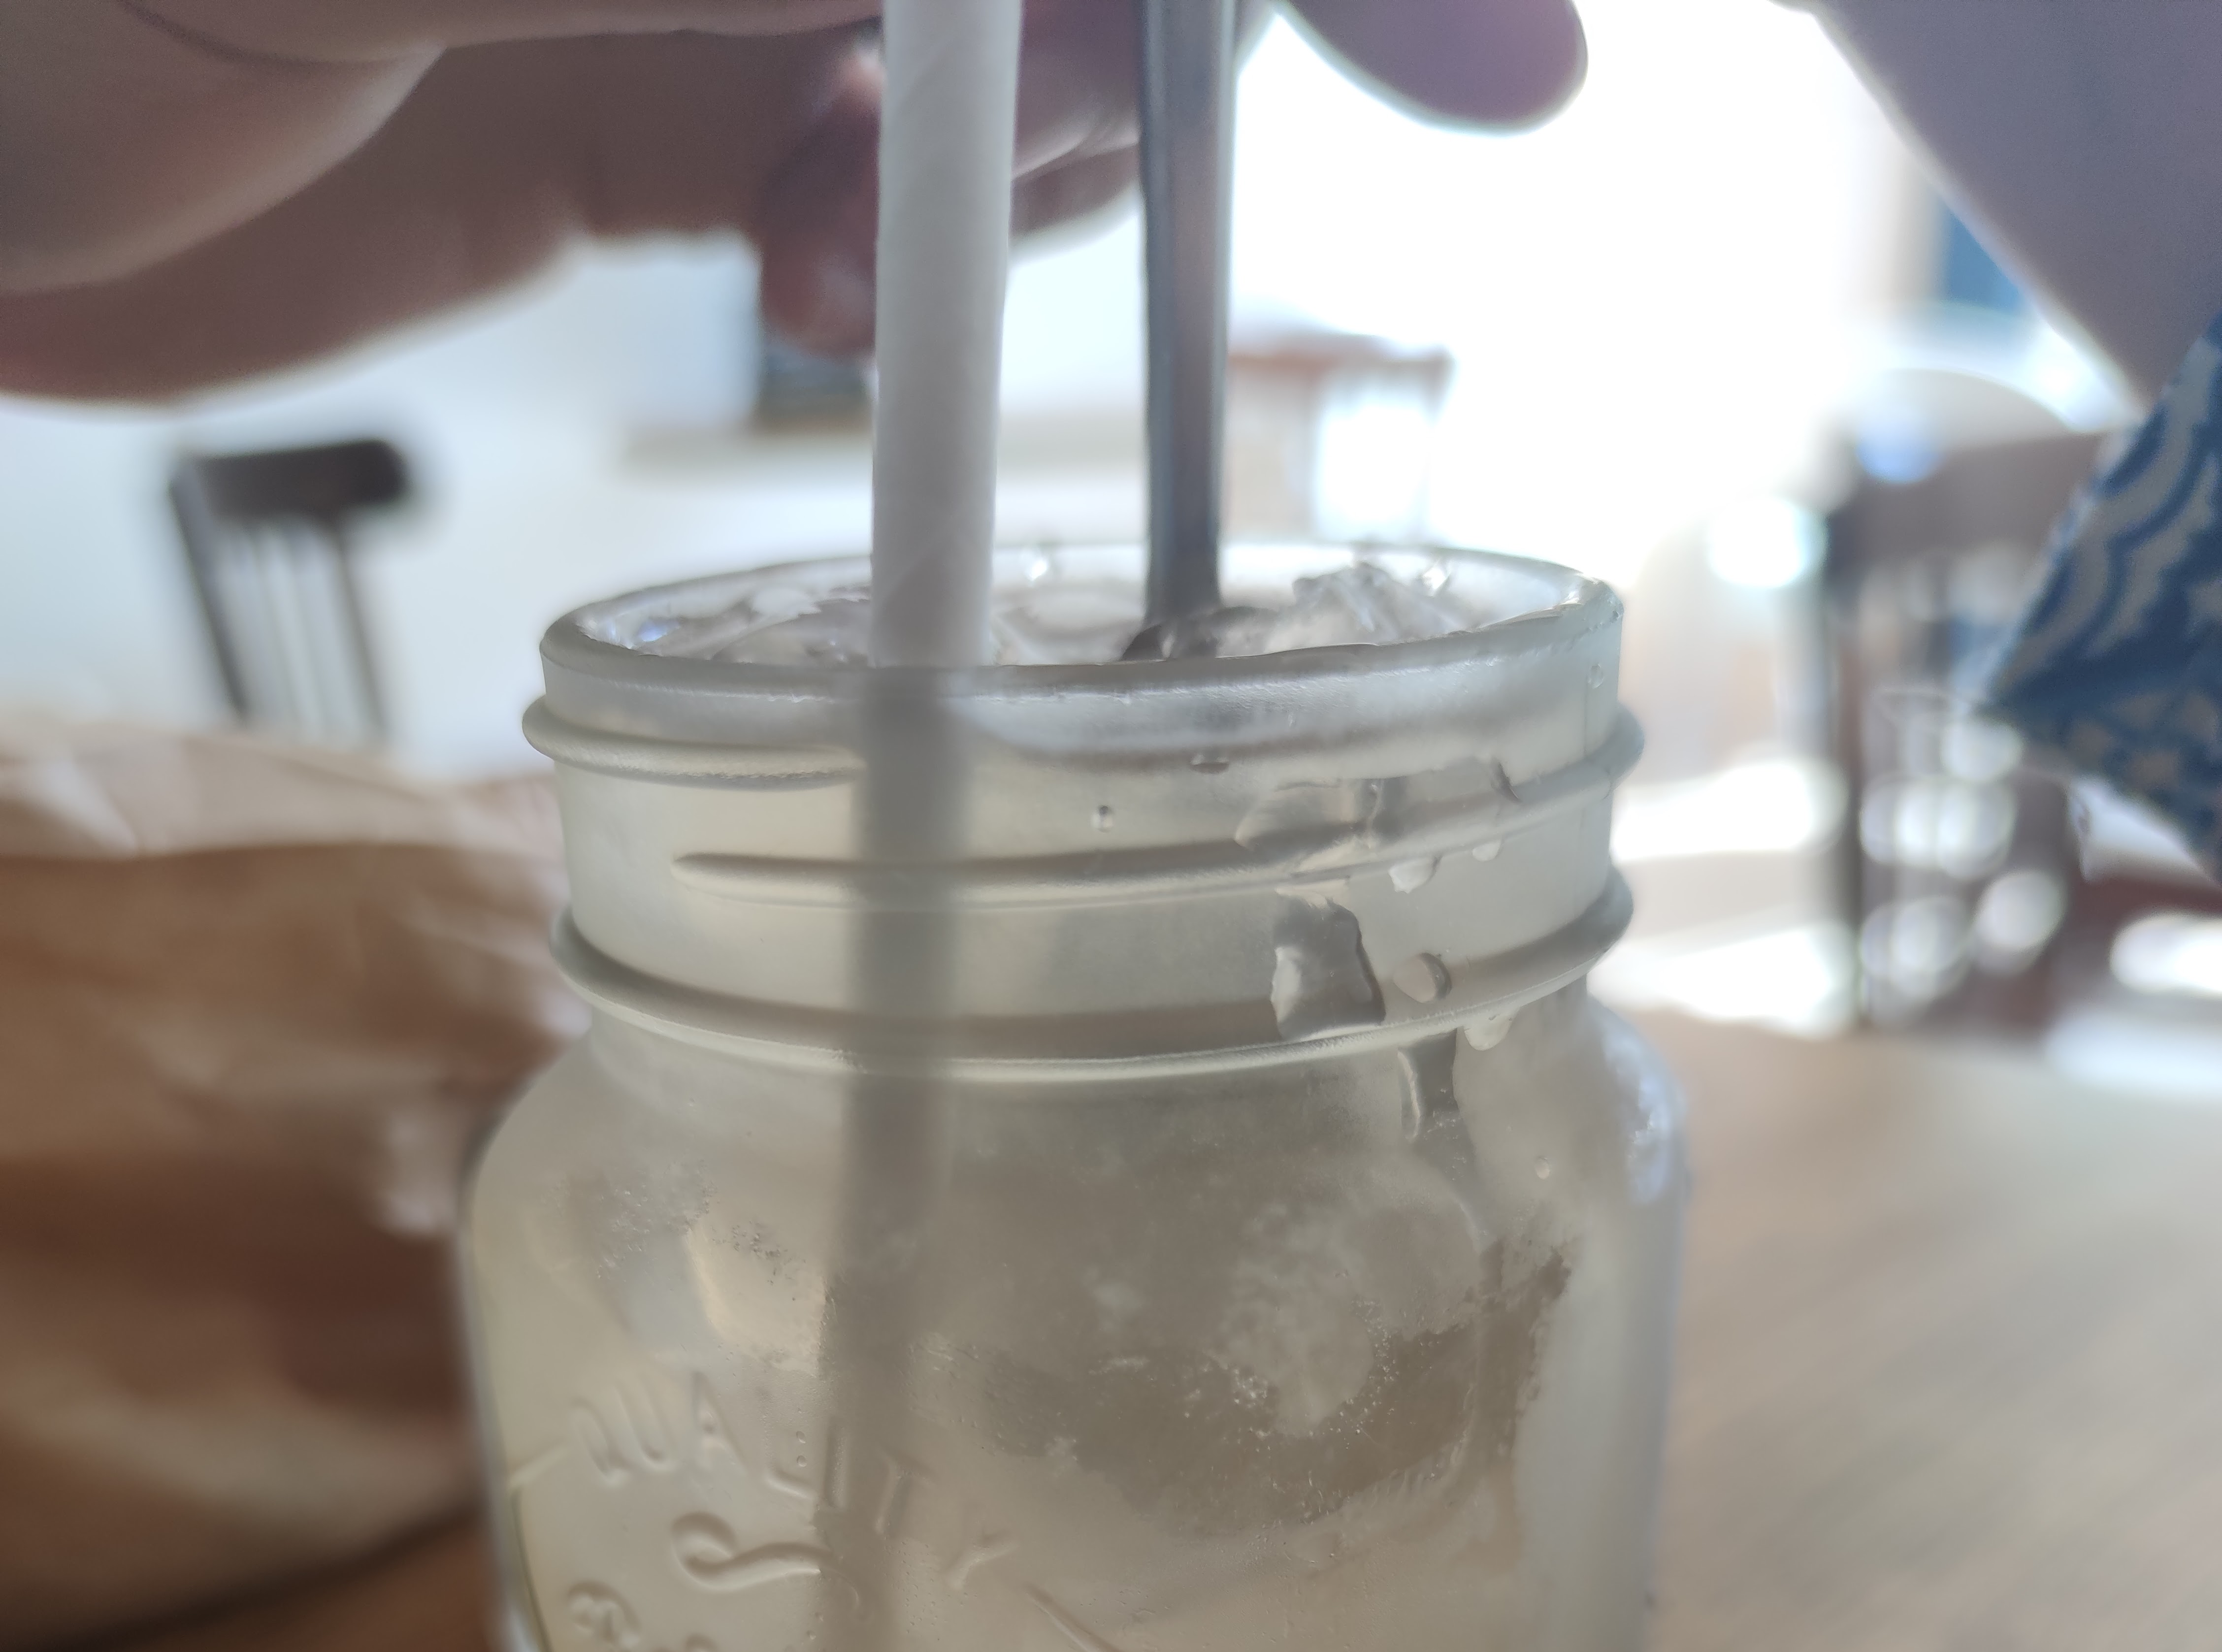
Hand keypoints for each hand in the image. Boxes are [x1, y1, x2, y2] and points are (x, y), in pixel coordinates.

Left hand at [0, 0, 1582, 399]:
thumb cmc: (47, 1)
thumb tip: (1073, 7)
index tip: (1482, 66)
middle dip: (1151, 45)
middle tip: (1067, 186)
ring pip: (1012, 34)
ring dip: (1018, 174)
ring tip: (834, 276)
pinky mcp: (640, 76)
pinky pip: (879, 154)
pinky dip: (900, 249)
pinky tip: (805, 290)